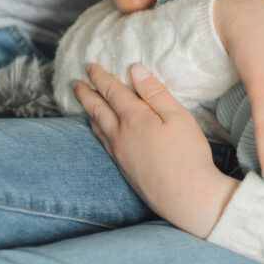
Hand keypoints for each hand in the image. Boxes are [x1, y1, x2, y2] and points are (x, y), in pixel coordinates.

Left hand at [74, 63, 238, 237]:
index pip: (112, 92)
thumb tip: (136, 71)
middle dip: (86, 94)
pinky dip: (96, 130)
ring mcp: (120, 154)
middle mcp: (120, 135)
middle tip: (76, 83)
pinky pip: (103, 142)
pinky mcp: (124, 169)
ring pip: (97, 128)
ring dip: (88, 112)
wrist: (186, 197)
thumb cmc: (188, 153)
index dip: (100, 77)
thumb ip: (155, 92)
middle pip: (97, 110)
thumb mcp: (178, 116)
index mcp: (134, 119)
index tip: (90, 66)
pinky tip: (100, 131)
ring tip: (83, 103)